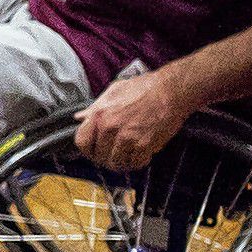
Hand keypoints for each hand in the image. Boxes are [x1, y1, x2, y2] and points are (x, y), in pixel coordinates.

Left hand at [73, 65, 188, 170]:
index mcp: (100, 114)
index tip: (94, 150)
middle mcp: (110, 128)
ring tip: (128, 155)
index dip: (87, 149)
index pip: (82, 142)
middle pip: (99, 156)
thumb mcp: (113, 91)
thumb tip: (79, 117)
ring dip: (122, 161)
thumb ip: (95, 107)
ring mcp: (127, 138)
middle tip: (115, 154)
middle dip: (106, 157)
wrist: (172, 91)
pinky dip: (138, 161)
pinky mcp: (144, 145)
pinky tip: (142, 153)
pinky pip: (135, 163)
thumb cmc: (144, 88)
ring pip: (116, 163)